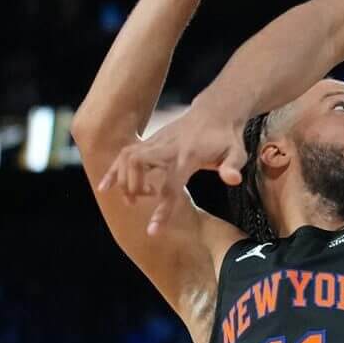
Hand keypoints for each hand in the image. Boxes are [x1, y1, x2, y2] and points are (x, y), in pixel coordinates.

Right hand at [102, 106, 249, 232]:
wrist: (216, 111)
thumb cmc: (227, 137)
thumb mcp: (238, 151)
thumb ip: (233, 166)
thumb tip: (233, 179)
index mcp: (188, 156)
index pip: (170, 185)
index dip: (161, 209)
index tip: (152, 231)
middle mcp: (168, 147)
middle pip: (138, 165)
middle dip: (132, 187)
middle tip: (137, 203)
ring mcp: (157, 142)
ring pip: (128, 156)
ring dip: (120, 179)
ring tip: (128, 200)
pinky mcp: (151, 140)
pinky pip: (126, 153)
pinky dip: (114, 169)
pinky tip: (105, 185)